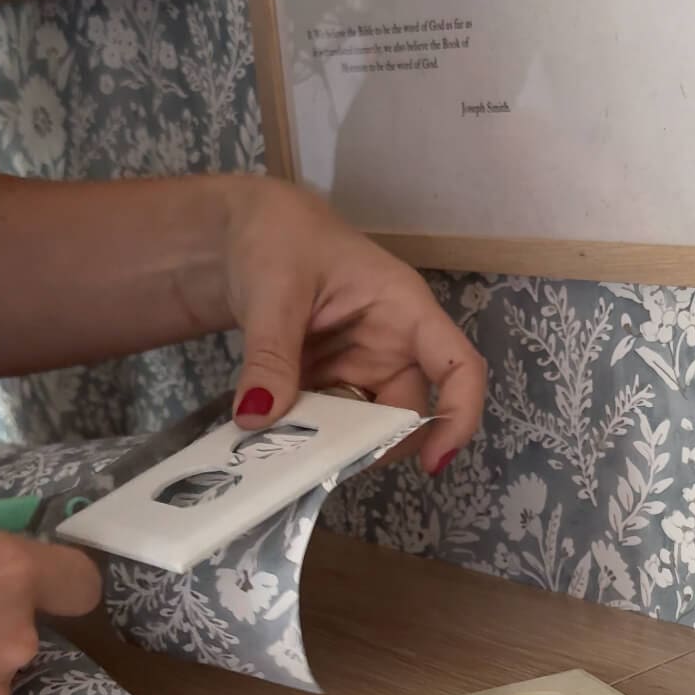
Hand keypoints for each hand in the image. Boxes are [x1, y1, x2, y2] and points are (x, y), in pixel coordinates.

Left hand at [221, 179, 486, 473]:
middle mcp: (391, 344)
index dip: (459, 416)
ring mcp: (357, 366)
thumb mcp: (273, 290)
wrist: (235, 228)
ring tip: (284, 453)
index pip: (458, 367)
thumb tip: (258, 419)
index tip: (431, 464)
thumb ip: (271, 356)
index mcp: (403, 309)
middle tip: (321, 465)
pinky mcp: (325, 380)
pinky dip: (303, 435)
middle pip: (405, 412)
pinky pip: (325, 421)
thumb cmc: (275, 235)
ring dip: (330, 445)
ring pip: (362, 425)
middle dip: (371, 445)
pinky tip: (271, 441)